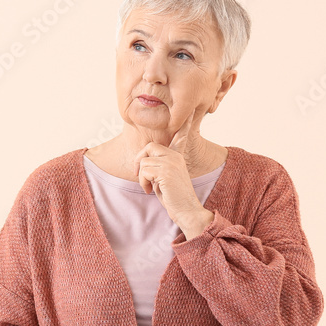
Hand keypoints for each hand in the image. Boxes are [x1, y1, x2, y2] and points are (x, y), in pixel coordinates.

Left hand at [132, 109, 206, 226]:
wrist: (187, 211)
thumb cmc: (173, 197)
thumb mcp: (165, 178)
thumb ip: (158, 166)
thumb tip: (142, 162)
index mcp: (177, 156)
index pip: (179, 135)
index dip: (183, 125)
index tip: (188, 114)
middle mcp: (175, 156)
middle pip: (149, 147)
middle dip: (138, 160)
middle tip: (137, 174)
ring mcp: (171, 163)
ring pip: (143, 162)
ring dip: (141, 177)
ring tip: (149, 187)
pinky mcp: (166, 172)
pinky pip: (144, 171)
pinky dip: (142, 182)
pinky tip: (150, 190)